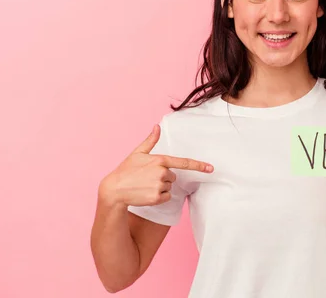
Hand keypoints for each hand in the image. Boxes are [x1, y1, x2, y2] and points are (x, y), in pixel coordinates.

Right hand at [99, 124, 213, 207]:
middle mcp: (162, 172)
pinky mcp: (157, 198)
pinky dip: (159, 197)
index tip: (211, 168)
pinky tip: (147, 194)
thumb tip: (157, 126)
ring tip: (145, 185)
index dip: (199, 165)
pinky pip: (166, 197)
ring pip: (170, 187)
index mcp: (160, 160)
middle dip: (163, 177)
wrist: (114, 190)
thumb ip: (150, 141)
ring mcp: (159, 186)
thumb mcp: (137, 153)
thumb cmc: (126, 170)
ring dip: (161, 187)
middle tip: (147, 178)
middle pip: (173, 176)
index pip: (183, 163)